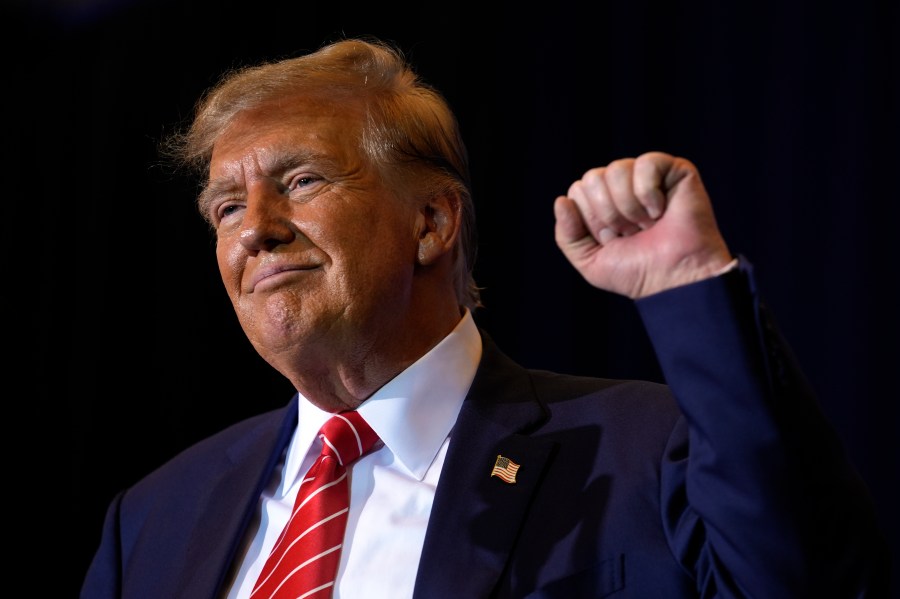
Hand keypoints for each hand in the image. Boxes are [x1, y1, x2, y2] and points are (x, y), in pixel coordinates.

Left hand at [554, 151, 733, 298]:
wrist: (673, 279)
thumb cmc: (636, 272)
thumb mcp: (589, 261)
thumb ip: (566, 234)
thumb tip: (561, 200)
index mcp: (601, 202)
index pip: (577, 191)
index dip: (591, 220)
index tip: (612, 239)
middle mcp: (622, 186)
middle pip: (592, 178)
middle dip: (607, 213)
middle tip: (631, 233)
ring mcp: (648, 177)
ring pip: (616, 170)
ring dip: (628, 207)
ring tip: (647, 224)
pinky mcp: (675, 170)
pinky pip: (645, 164)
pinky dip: (648, 193)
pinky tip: (660, 211)